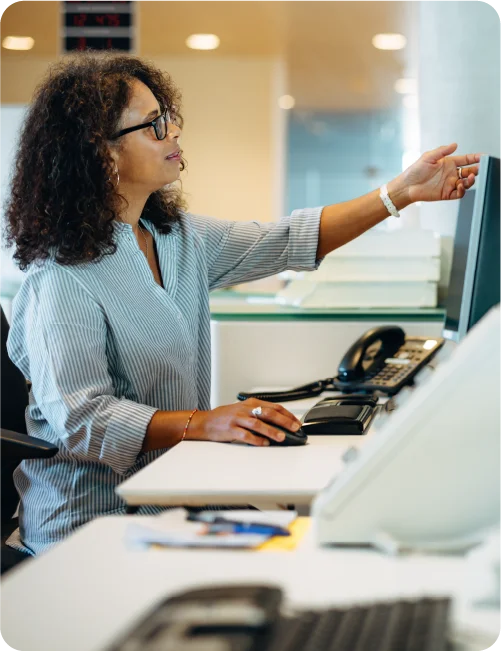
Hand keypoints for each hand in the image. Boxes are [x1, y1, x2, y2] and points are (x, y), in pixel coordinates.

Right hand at [187, 398, 302, 446]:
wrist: (205, 422)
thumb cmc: (226, 417)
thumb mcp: (243, 410)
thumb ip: (259, 414)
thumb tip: (279, 423)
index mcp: (251, 403)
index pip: (273, 407)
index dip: (287, 414)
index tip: (296, 422)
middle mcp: (245, 409)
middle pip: (268, 413)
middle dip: (284, 421)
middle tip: (294, 428)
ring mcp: (238, 419)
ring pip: (258, 424)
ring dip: (271, 430)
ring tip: (282, 437)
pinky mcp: (231, 429)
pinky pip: (246, 435)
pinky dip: (256, 440)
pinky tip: (264, 443)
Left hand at [389, 144, 480, 206]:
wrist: (407, 186)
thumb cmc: (415, 171)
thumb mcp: (428, 157)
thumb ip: (442, 151)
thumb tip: (455, 144)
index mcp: (448, 163)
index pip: (466, 159)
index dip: (475, 158)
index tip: (482, 157)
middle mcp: (451, 174)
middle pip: (469, 172)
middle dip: (476, 170)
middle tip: (479, 169)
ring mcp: (449, 184)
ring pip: (466, 183)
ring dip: (470, 180)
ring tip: (470, 178)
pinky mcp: (446, 194)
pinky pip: (459, 193)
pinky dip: (462, 190)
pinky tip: (460, 186)